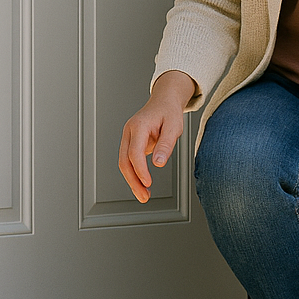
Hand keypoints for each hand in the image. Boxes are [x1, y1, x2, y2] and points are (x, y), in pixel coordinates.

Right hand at [118, 71, 196, 202]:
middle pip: (124, 161)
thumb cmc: (169, 112)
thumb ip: (166, 144)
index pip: (134, 152)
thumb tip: (158, 163)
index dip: (140, 170)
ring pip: (124, 163)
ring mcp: (128, 138)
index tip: (148, 183)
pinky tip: (142, 185)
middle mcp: (129, 132)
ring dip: (132, 181)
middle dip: (133, 181)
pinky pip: (129, 161)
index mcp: (139, 126)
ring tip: (143, 195)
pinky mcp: (131, 143)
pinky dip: (135, 174)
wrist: (164, 101)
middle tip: (143, 196)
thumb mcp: (174, 126)